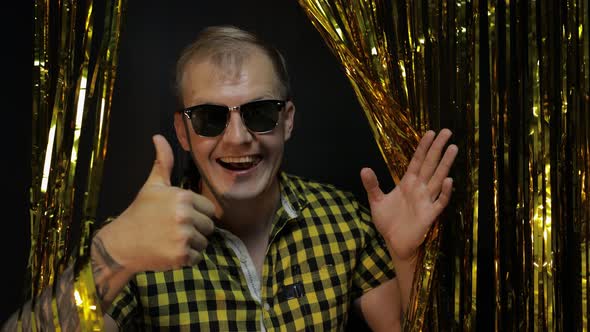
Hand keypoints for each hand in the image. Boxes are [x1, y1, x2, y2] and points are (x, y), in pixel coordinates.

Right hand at [98, 134, 215, 272]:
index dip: (197, 214)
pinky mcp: (181, 256)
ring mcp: (183, 237)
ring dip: (191, 245)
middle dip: (195, 230)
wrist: (121, 243)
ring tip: (171, 240)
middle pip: (209, 227)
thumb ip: (163, 162)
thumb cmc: (139, 213)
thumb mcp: (153, 185)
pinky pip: (197, 258)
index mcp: (182, 197)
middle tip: (173, 230)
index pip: (209, 210)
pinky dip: (186, 259)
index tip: (179, 217)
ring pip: (204, 243)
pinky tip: (169, 251)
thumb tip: (158, 137)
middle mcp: (185, 216)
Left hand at [361, 129, 457, 261]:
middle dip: (438, 148)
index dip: (423, 147)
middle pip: (430, 164)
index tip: (430, 133)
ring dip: (445, 164)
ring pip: (438, 179)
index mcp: (407, 183)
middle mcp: (419, 188)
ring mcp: (426, 200)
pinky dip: (445, 192)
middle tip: (447, 132)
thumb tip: (364, 169)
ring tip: (453, 148)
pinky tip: (448, 180)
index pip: (417, 161)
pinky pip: (440, 201)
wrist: (394, 243)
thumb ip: (372, 185)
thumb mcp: (377, 201)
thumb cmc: (388, 221)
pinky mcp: (430, 214)